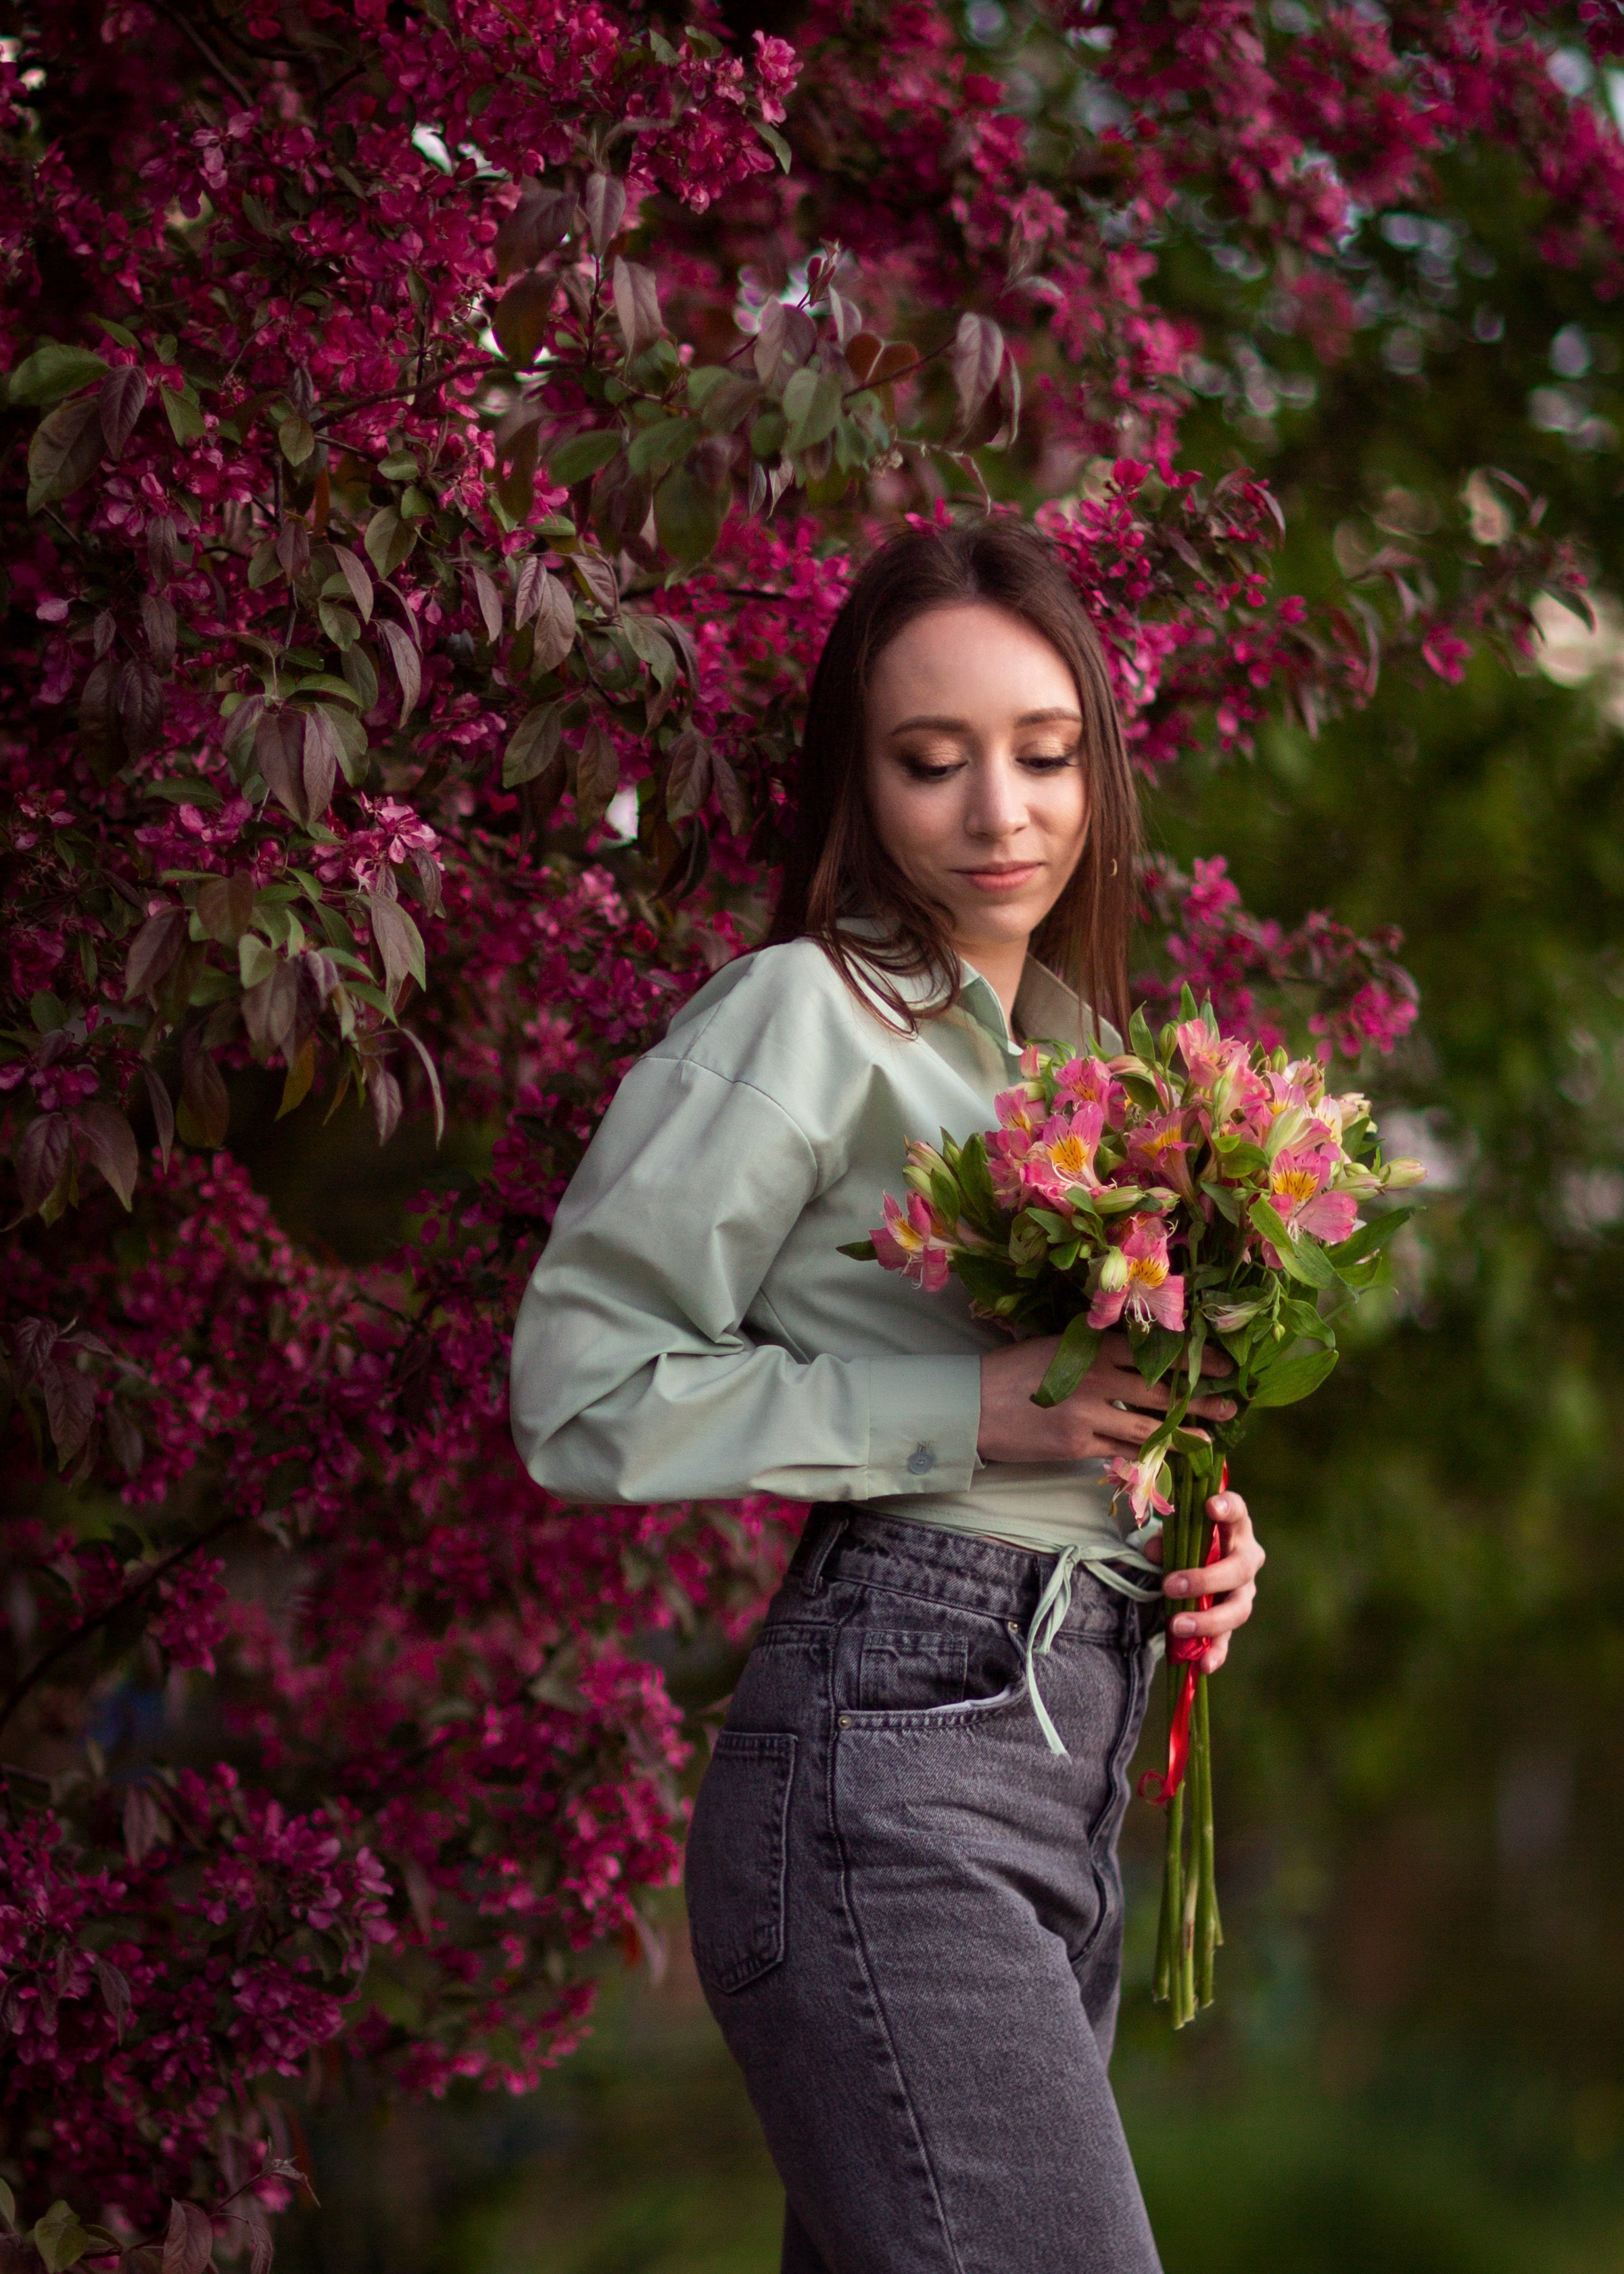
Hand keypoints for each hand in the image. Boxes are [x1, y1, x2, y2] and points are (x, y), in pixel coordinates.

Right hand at [976, 1330, 1234, 1465]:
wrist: (974, 1404)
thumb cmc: (1013, 1370)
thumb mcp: (1056, 1346)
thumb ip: (1095, 1348)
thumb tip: (1137, 1353)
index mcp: (1092, 1345)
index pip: (1153, 1350)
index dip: (1191, 1359)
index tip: (1220, 1364)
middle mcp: (1096, 1376)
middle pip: (1161, 1388)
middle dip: (1201, 1397)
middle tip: (1232, 1402)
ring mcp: (1089, 1412)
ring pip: (1149, 1424)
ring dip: (1185, 1431)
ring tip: (1214, 1437)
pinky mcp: (1079, 1444)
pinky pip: (1123, 1450)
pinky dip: (1150, 1454)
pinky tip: (1170, 1457)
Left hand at [1144, 1489, 1263, 1675]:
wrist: (1199, 1563)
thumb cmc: (1187, 1542)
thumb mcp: (1173, 1536)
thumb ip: (1164, 1541)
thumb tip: (1152, 1552)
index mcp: (1233, 1527)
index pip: (1237, 1510)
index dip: (1227, 1507)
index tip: (1210, 1507)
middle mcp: (1246, 1558)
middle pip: (1238, 1569)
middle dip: (1204, 1579)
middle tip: (1170, 1585)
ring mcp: (1244, 1591)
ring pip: (1238, 1608)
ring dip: (1208, 1620)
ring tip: (1177, 1625)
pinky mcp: (1232, 1619)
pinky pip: (1228, 1639)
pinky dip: (1215, 1653)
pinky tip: (1203, 1666)